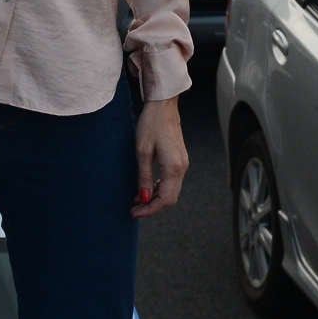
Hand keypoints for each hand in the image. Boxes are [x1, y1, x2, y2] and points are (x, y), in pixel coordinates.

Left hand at [132, 95, 187, 215]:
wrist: (163, 105)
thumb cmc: (151, 124)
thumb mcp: (142, 151)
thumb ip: (143, 177)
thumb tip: (143, 198)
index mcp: (173, 167)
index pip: (165, 199)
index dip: (150, 210)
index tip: (134, 213)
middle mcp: (182, 168)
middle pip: (170, 198)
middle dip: (152, 207)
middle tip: (134, 209)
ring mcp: (182, 163)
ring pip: (171, 191)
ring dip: (155, 198)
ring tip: (137, 199)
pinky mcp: (179, 159)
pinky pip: (172, 181)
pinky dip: (159, 188)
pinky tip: (146, 187)